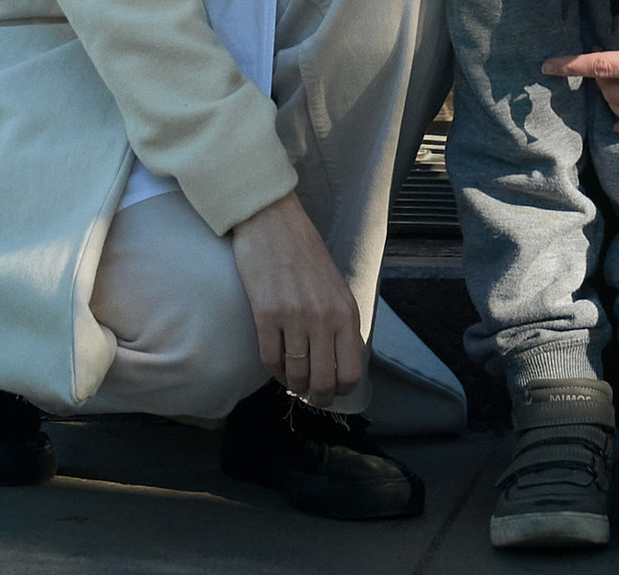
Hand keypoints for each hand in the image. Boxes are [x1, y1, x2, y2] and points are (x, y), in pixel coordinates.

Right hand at [228, 190, 365, 406]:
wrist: (273, 220)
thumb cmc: (304, 252)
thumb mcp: (335, 286)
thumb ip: (340, 322)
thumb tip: (339, 362)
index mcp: (346, 311)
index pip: (352, 370)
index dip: (341, 391)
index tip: (331, 391)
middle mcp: (324, 317)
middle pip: (324, 381)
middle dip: (317, 397)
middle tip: (310, 395)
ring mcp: (295, 316)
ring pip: (296, 375)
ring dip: (293, 384)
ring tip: (291, 378)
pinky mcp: (266, 314)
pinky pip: (270, 360)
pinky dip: (273, 370)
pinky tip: (275, 363)